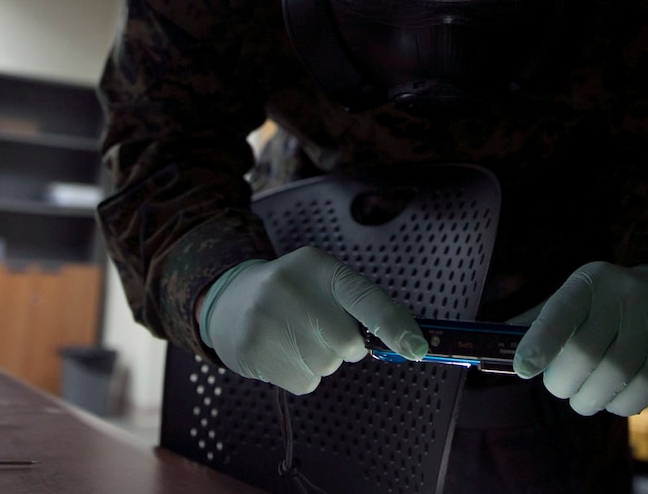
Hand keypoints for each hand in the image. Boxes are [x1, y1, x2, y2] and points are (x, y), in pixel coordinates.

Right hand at [198, 246, 427, 394]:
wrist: (230, 300)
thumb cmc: (294, 296)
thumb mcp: (324, 285)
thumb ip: (363, 308)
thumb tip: (410, 344)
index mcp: (318, 266)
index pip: (364, 296)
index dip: (393, 325)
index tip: (417, 349)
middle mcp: (290, 286)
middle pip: (346, 343)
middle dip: (343, 347)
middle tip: (318, 330)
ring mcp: (266, 317)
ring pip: (325, 366)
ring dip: (319, 361)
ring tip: (293, 338)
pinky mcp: (252, 348)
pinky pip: (304, 382)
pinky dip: (299, 374)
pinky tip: (280, 352)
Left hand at [511, 262, 647, 416]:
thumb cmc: (608, 306)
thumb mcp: (576, 301)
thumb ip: (539, 322)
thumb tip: (494, 345)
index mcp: (589, 282)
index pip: (559, 312)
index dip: (538, 344)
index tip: (522, 370)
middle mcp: (623, 296)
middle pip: (583, 353)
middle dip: (562, 382)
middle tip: (560, 388)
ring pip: (612, 376)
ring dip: (589, 399)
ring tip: (583, 399)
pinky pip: (642, 391)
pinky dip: (619, 404)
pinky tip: (612, 399)